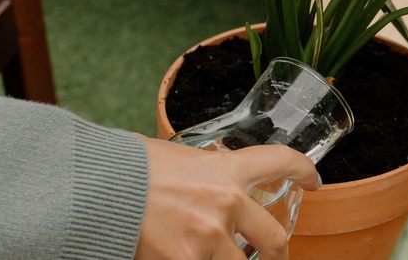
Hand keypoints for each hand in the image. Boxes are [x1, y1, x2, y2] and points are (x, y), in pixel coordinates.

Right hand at [135, 138, 320, 259]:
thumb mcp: (177, 158)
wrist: (94, 187)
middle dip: (277, 255)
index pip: (280, 161)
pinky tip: (182, 259)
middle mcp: (226, 204)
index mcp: (226, 169)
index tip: (313, 180)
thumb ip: (202, 173)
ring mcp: (209, 239)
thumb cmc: (128, 167)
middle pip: (275, 240)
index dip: (304, 170)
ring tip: (216, 257)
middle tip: (272, 258)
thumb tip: (205, 183)